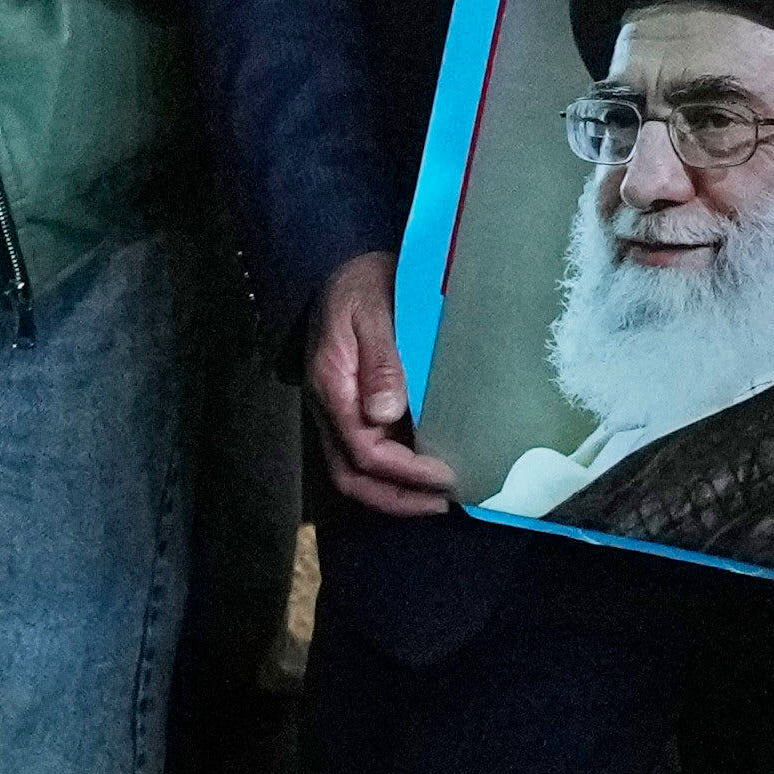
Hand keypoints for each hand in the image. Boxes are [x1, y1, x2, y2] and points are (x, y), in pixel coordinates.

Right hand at [301, 252, 460, 518]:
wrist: (344, 270)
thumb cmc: (361, 285)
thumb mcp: (372, 311)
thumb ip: (380, 362)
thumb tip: (386, 413)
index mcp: (332, 385)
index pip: (364, 450)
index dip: (404, 471)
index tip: (444, 475)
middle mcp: (329, 408)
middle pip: (351, 476)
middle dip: (396, 498)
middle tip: (442, 502)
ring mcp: (338, 413)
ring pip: (355, 473)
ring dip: (394, 494)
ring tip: (438, 498)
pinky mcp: (351, 411)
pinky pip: (365, 456)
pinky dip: (393, 475)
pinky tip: (425, 474)